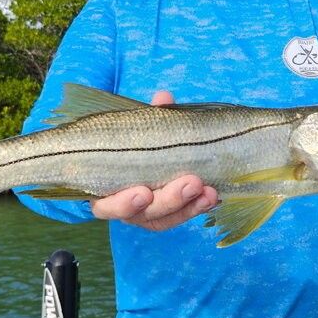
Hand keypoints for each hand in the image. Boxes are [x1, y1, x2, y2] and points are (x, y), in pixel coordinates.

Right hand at [90, 90, 218, 230]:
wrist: (137, 152)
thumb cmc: (126, 143)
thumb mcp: (136, 129)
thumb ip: (149, 116)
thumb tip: (163, 98)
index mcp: (105, 191)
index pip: (108, 206)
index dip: (124, 204)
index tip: (143, 192)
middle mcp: (125, 208)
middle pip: (146, 214)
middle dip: (171, 200)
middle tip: (192, 183)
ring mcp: (147, 214)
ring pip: (166, 218)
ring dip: (190, 206)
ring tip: (209, 192)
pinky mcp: (168, 213)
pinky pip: (182, 215)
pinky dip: (197, 207)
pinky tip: (212, 197)